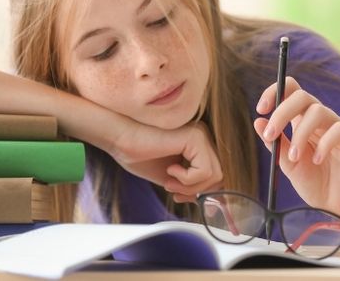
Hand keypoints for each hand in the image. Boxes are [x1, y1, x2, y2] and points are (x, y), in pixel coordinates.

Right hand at [107, 121, 222, 202]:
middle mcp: (204, 137)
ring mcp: (201, 135)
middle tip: (174, 193)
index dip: (201, 192)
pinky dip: (187, 180)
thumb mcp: (173, 178)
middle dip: (196, 192)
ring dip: (190, 187)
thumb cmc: (140, 156)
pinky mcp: (196, 138)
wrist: (121, 140)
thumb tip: (212, 204)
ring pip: (215, 176)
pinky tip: (170, 170)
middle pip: (219, 177)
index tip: (180, 198)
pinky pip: (204, 171)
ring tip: (169, 182)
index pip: (217, 175)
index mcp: (199, 145)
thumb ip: (192, 187)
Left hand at [254, 76, 339, 223]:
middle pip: (302, 96)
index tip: (261, 109)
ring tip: (294, 157)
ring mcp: (339, 126)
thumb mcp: (289, 165)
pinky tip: (317, 160)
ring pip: (318, 110)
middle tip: (271, 134)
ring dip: (300, 133)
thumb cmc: (316, 184)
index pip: (291, 91)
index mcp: (302, 121)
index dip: (274, 92)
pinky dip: (324, 144)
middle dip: (282, 112)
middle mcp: (321, 119)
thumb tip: (258, 121)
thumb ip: (276, 144)